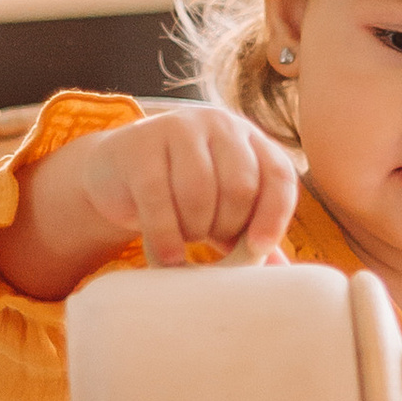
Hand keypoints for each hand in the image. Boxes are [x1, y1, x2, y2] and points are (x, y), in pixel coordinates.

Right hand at [0, 101, 300, 303]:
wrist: (116, 173)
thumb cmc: (180, 195)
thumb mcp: (220, 210)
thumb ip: (251, 233)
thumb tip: (285, 276)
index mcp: (248, 137)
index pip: (278, 175)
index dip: (275, 215)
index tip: (259, 249)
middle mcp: (218, 124)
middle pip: (239, 186)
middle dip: (225, 226)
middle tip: (206, 241)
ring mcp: (177, 128)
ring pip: (199, 193)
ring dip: (193, 231)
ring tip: (183, 242)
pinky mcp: (139, 146)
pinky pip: (158, 200)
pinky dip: (164, 237)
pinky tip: (165, 256)